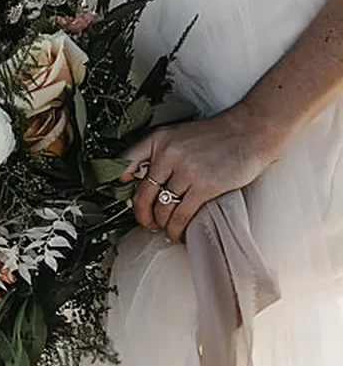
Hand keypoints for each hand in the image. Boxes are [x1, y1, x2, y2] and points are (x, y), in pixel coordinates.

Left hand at [120, 105, 280, 242]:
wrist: (249, 132)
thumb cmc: (215, 136)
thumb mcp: (178, 135)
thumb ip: (159, 154)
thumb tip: (139, 181)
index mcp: (158, 139)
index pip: (125, 162)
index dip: (117, 183)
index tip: (118, 196)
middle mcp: (167, 154)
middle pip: (142, 194)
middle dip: (141, 214)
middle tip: (145, 222)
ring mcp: (185, 171)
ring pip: (161, 208)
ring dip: (160, 223)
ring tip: (164, 228)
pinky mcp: (204, 186)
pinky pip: (181, 215)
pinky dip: (176, 228)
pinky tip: (177, 232)